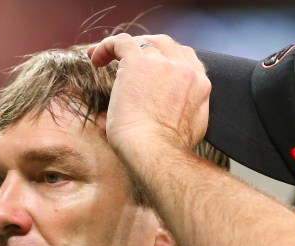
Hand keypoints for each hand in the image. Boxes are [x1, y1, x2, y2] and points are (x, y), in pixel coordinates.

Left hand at [86, 33, 211, 159]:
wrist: (157, 155)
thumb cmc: (166, 153)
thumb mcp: (190, 131)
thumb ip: (184, 113)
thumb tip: (168, 113)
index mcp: (199, 86)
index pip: (185, 59)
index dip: (166, 59)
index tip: (150, 69)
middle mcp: (185, 70)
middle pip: (167, 44)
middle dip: (146, 48)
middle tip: (126, 60)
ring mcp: (163, 64)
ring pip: (144, 42)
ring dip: (124, 48)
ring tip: (103, 59)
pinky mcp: (138, 64)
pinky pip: (122, 42)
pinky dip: (107, 45)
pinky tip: (95, 58)